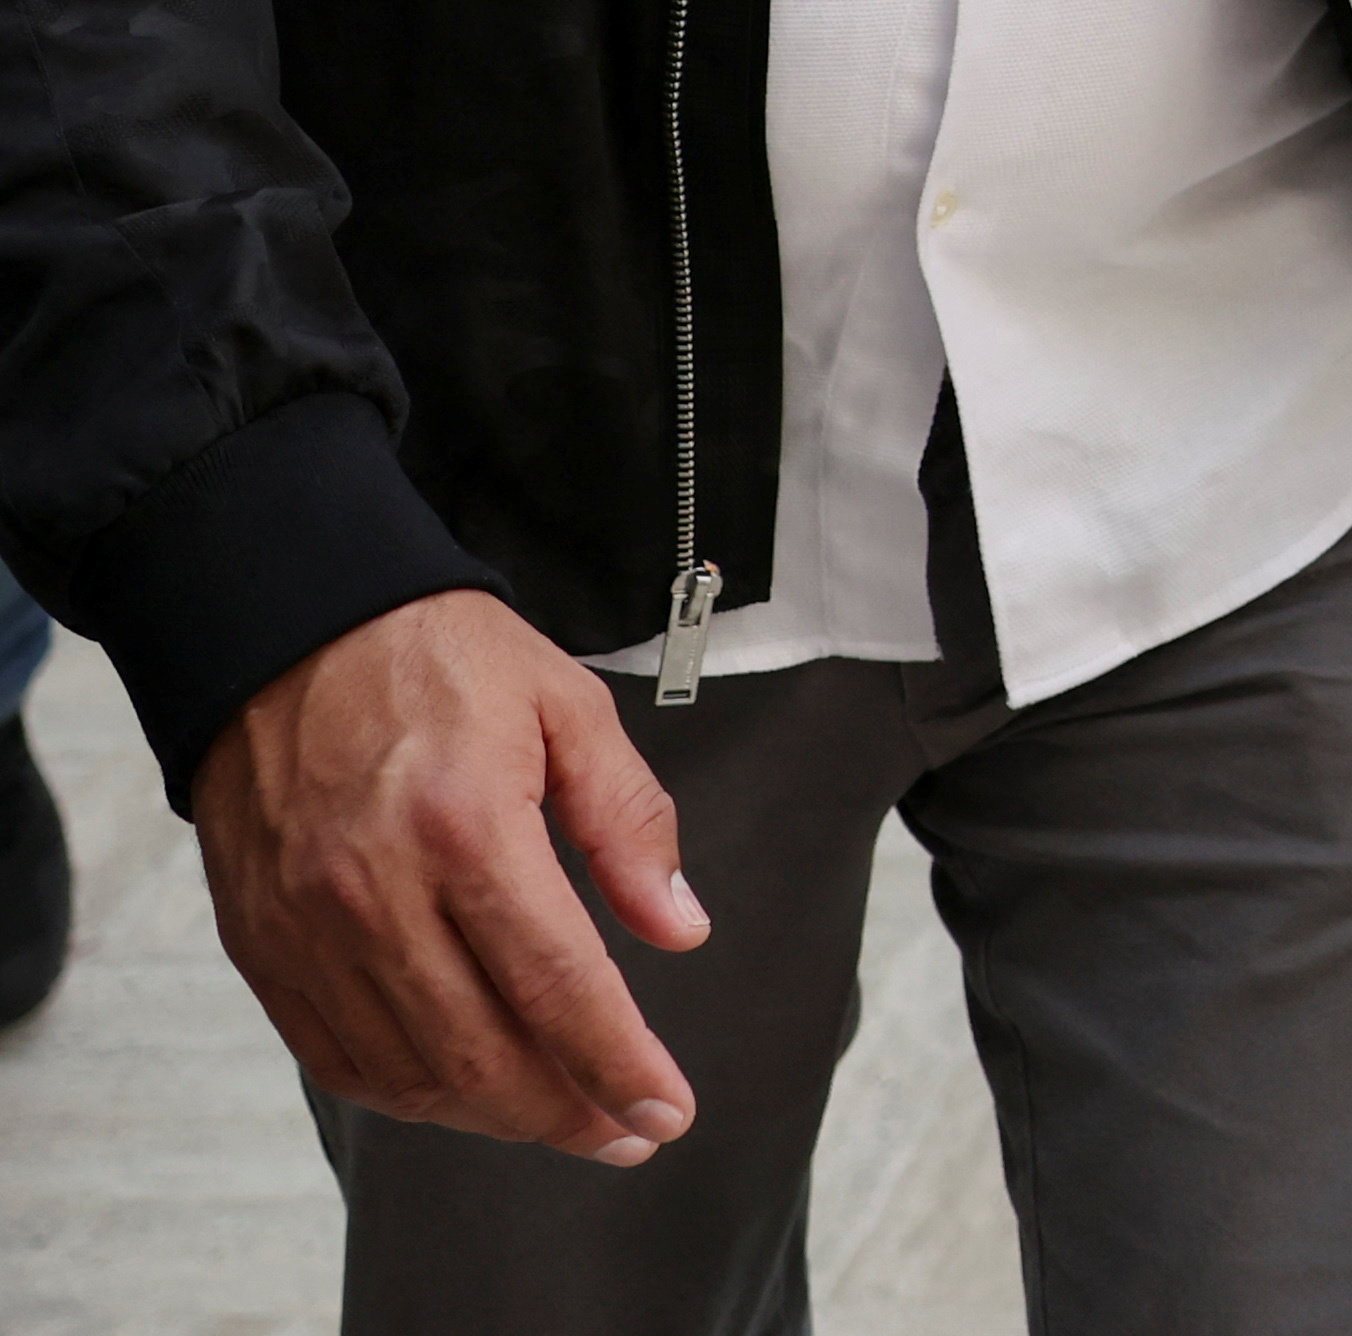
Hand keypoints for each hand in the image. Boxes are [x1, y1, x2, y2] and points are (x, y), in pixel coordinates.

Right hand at [194, 590, 706, 1161]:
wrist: (288, 629)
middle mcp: (376, 892)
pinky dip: (406, 1093)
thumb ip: (630, 822)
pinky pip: (334, 1056)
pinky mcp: (263, 945)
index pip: (556, 984)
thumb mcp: (569, 707)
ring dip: (493, 1115)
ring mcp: (307, 928)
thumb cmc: (437, 658)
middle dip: (566, 1111)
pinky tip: (463, 1092)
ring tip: (563, 1116)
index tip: (668, 1110)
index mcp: (465, 826)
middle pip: (481, 1051)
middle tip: (628, 1132)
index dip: (618, 1063)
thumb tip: (679, 928)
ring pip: (407, 1071)